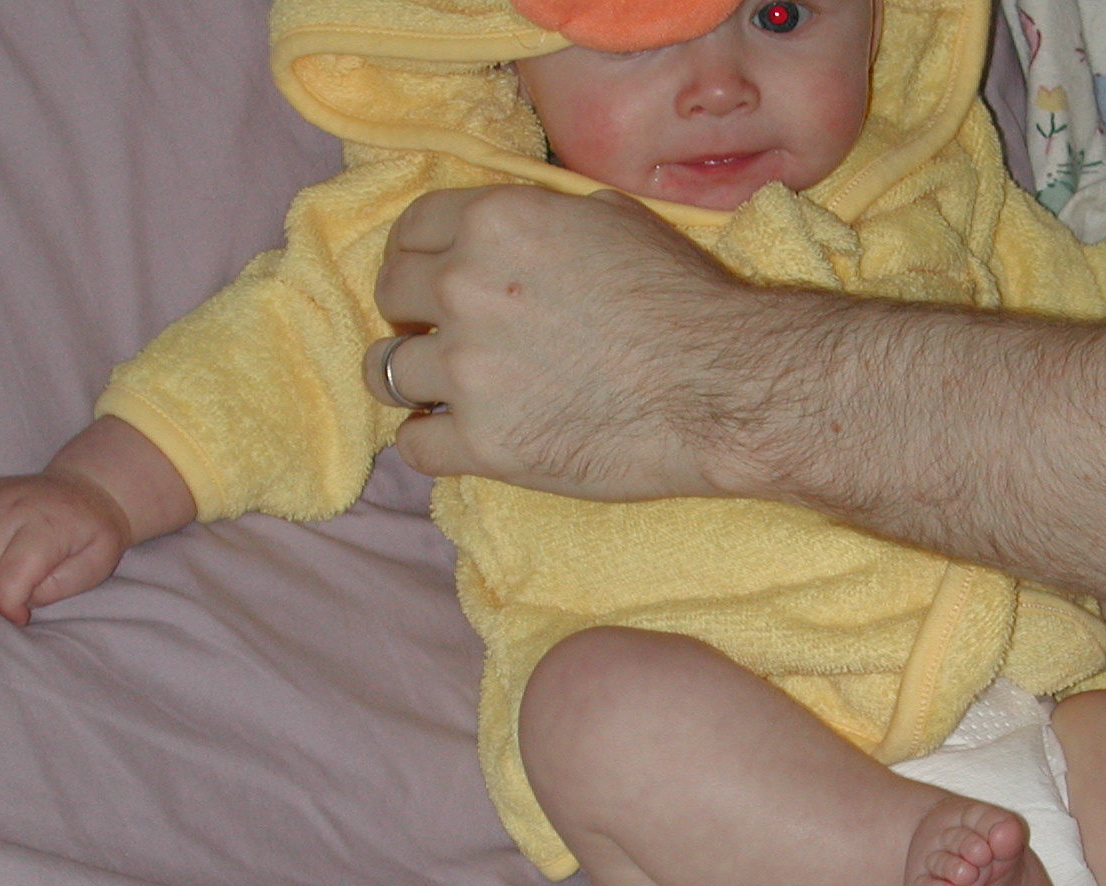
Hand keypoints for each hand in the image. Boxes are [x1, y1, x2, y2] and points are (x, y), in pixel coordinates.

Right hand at [0, 471, 131, 625]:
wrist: (87, 493)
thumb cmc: (93, 534)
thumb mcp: (98, 564)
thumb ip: (61, 586)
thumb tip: (23, 599)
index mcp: (47, 526)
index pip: (12, 574)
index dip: (9, 605)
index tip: (19, 617)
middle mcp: (12, 506)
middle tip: (11, 598)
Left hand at [367, 185, 760, 500]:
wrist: (720, 388)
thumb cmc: (684, 301)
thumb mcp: (616, 219)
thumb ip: (548, 221)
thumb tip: (528, 234)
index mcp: (494, 223)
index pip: (412, 229)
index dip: (419, 255)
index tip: (431, 279)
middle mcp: (463, 288)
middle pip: (391, 296)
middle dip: (413, 315)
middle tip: (447, 337)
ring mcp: (466, 370)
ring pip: (385, 372)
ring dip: (413, 381)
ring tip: (446, 394)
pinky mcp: (482, 443)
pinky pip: (414, 446)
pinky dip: (430, 444)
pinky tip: (458, 442)